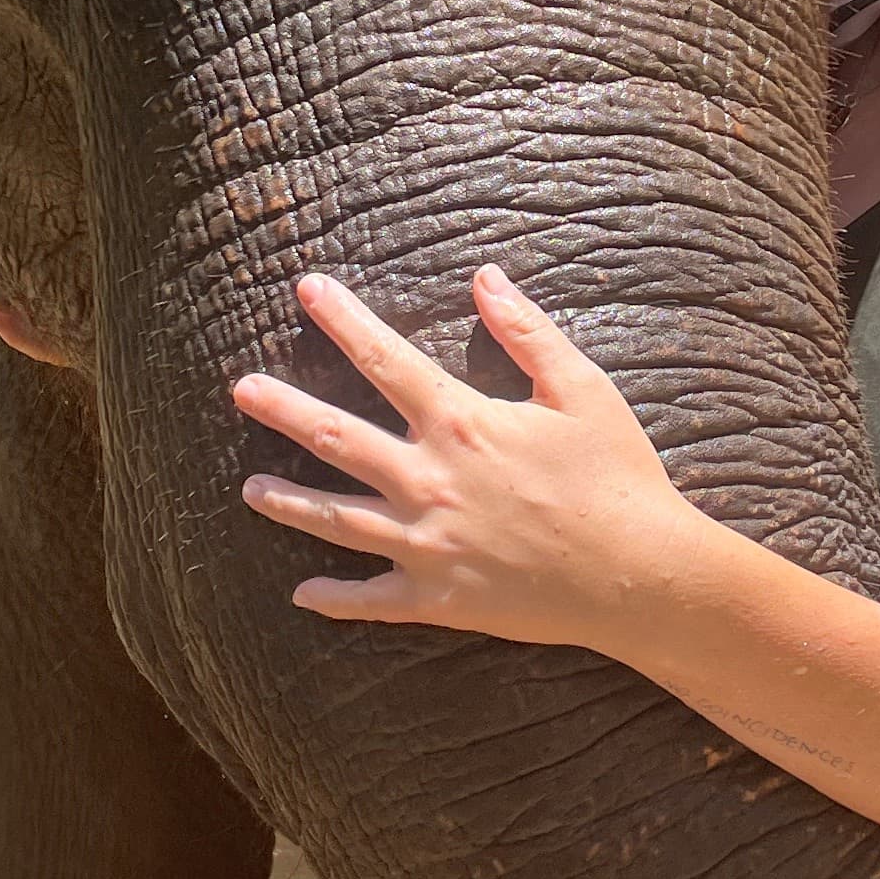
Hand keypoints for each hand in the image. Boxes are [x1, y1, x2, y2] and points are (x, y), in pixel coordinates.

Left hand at [234, 268, 708, 651]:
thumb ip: (528, 333)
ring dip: (290, 503)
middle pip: (337, 436)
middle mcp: (429, 480)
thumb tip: (485, 278)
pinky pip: (372, 600)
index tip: (306, 289)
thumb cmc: (616, 477)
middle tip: (242, 389)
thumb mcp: (582, 389)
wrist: (638, 575)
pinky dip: (334, 599)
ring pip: (337, 519)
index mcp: (461, 423)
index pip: (385, 358)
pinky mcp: (438, 597)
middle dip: (284, 408)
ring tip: (249, 491)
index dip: (343, 320)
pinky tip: (303, 594)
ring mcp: (426, 543)